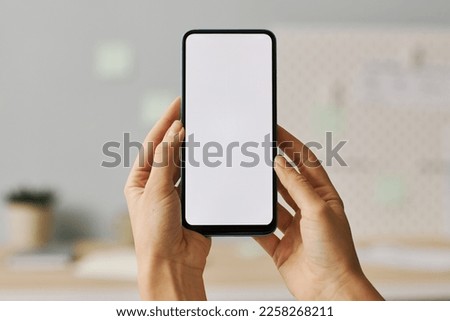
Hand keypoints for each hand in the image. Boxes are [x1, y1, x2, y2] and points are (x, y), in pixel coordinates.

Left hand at [124, 97, 210, 299]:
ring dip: (193, 150)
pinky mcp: (192, 203)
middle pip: (170, 151)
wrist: (173, 263)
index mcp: (140, 181)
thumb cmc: (154, 233)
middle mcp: (156, 185)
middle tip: (194, 113)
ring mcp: (175, 193)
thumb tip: (174, 131)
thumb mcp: (155, 190)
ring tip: (203, 132)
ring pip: (186, 164)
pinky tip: (210, 158)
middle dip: (180, 133)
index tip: (178, 104)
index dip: (165, 122)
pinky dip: (204, 169)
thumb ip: (166, 159)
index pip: (153, 144)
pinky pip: (199, 179)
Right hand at [255, 126, 382, 299]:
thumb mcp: (317, 210)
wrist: (329, 290)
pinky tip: (244, 213)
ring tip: (248, 175)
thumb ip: (297, 186)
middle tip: (257, 149)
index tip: (276, 129)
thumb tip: (282, 162)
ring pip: (274, 204)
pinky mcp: (282, 246)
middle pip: (288, 180)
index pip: (306, 163)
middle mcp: (309, 211)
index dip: (292, 144)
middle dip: (274, 165)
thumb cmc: (335, 252)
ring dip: (263, 192)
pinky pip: (264, 230)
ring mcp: (295, 229)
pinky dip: (254, 223)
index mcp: (324, 198)